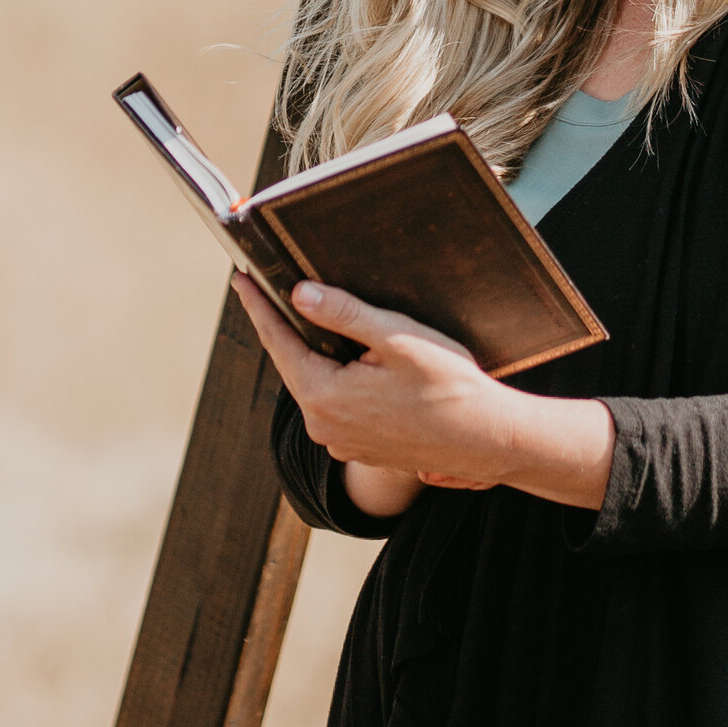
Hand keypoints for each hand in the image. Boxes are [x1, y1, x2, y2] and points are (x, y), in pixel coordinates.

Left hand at [234, 276, 613, 518]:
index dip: (259, 306)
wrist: (486, 439)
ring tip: (309, 318)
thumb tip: (300, 293)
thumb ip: (344, 315)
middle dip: (284, 327)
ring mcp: (342, 441)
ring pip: (315, 385)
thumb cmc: (448, 386)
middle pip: (294, 363)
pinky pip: (336, 405)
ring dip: (312, 354)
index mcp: (324, 396)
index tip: (240, 278)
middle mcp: (324, 426)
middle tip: (271, 290)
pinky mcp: (361, 448)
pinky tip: (347, 359)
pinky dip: (334, 379)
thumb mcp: (396, 338)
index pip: (279, 341)